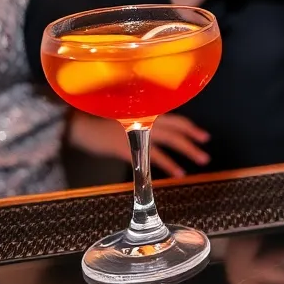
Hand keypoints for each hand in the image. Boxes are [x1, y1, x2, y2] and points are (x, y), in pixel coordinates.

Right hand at [67, 112, 209, 177]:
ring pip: (169, 141)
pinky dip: (167, 164)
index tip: (204, 136)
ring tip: (200, 161)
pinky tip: (178, 172)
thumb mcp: (124, 115)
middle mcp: (145, 118)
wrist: (77, 125)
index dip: (190, 127)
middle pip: (176, 130)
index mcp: (145, 111)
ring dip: (187, 151)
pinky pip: (152, 157)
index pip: (175, 118)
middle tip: (206, 153)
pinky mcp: (127, 147)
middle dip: (193, 141)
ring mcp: (136, 132)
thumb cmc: (99, 120)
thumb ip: (142, 120)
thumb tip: (158, 131)